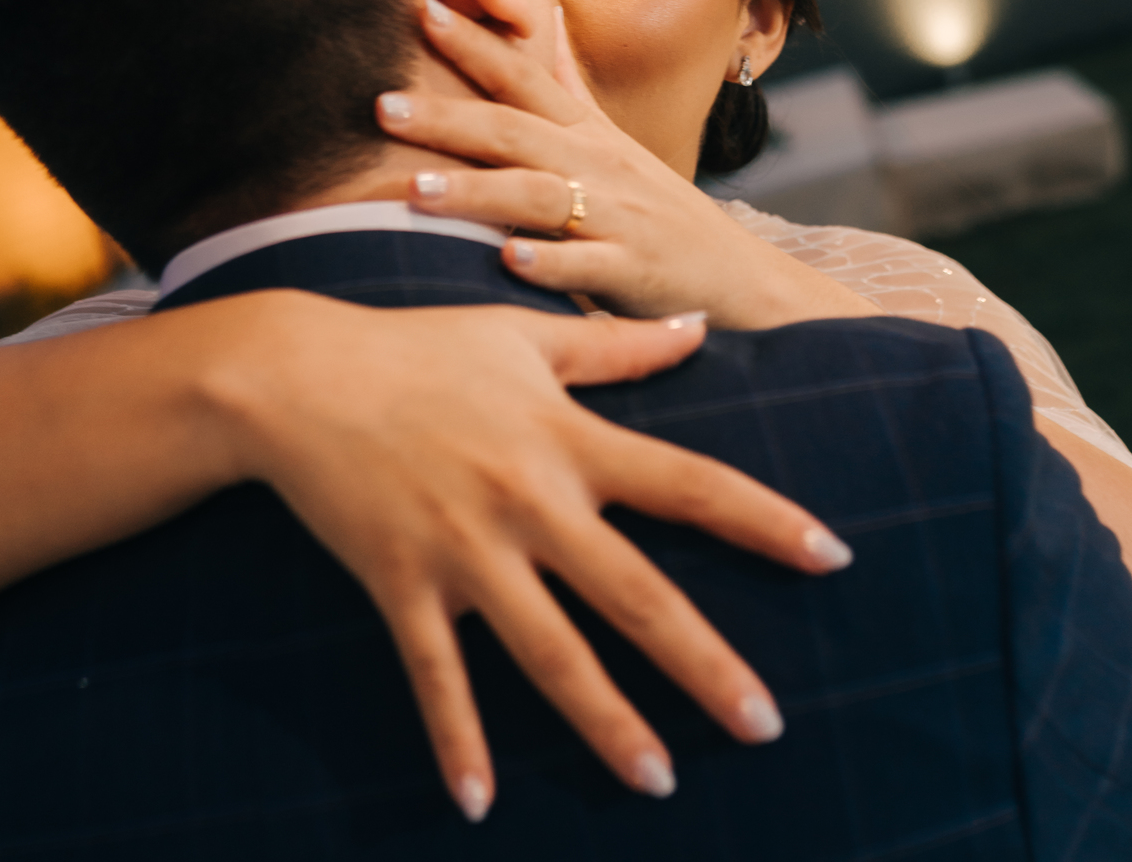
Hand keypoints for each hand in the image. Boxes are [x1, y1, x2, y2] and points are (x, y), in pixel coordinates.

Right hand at [214, 292, 852, 819]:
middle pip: (634, 594)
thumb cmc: (420, 348)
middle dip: (704, 664)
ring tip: (657, 781)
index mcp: (567, 440)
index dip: (763, 520)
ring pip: (549, 652)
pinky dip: (457, 739)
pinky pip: (436, 676)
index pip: (688, 484)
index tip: (832, 556)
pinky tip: (480, 804)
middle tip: (766, 726)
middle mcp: (528, 503)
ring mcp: (463, 550)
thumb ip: (616, 346)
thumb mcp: (524, 338)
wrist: (299, 376)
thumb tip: (697, 327)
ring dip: (605, 720)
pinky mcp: (401, 584)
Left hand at [378, 0, 873, 329]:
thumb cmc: (660, 216)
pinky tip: (506, 261)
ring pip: (540, 196)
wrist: (742, 283)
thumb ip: (568, 93)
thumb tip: (538, 21)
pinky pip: (587, 267)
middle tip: (380, 105)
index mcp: (589, 133)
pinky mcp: (634, 272)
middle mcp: (600, 165)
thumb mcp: (614, 147)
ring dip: (477, 192)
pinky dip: (548, 263)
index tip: (421, 9)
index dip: (475, 44)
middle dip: (447, 117)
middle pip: (515, 131)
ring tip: (415, 193)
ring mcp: (618, 218)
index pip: (525, 77)